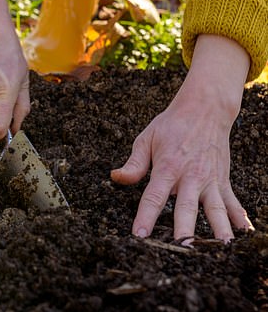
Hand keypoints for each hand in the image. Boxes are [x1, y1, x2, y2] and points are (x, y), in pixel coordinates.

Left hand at [111, 35, 254, 242]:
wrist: (205, 110)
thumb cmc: (172, 126)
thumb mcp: (147, 139)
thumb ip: (134, 163)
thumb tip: (115, 177)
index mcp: (168, 167)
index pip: (154, 197)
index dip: (145, 216)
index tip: (139, 235)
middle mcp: (191, 177)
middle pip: (186, 208)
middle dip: (184, 231)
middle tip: (181, 250)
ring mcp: (210, 180)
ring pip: (215, 210)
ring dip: (218, 230)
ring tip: (221, 249)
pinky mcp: (223, 180)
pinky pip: (232, 202)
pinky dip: (239, 218)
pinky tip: (245, 234)